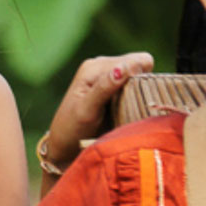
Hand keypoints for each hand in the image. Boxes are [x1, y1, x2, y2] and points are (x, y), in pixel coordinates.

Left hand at [42, 52, 154, 170]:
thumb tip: (123, 68)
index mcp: (96, 66)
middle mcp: (103, 66)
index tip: (133, 99)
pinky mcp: (112, 88)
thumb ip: (104, 88)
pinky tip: (124, 110)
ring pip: (138, 77)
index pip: (136, 61)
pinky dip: (135, 97)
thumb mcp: (87, 110)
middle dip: (140, 85)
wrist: (63, 144)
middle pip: (139, 66)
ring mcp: (108, 76)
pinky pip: (133, 87)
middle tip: (127, 107)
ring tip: (124, 110)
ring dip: (138, 93)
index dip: (141, 78)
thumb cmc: (72, 129)